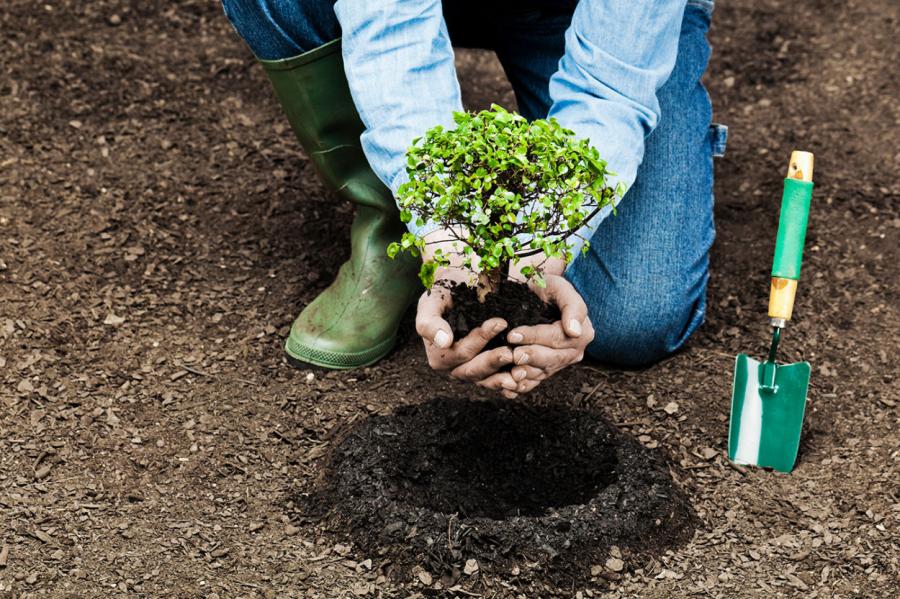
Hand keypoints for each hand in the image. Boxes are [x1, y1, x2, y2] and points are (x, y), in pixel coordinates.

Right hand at [415, 229, 519, 398]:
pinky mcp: (486, 372)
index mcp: (439, 355)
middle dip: (493, 361)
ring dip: (503, 378)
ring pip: (486, 380)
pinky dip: (509, 384)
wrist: (458, 289)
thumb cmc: (444, 293)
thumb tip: (444, 342)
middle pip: (473, 370)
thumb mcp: (431, 302)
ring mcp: (471, 371)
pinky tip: (524, 380)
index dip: (480, 340)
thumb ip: (430, 322)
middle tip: (512, 351)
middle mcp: (454, 367)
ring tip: (521, 370)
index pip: (460, 352)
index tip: (500, 322)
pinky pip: (497, 382)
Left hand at [507, 271, 593, 394]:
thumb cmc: (549, 288)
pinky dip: (523, 385)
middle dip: (531, 357)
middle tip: (513, 355)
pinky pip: (536, 381)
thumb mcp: (561, 288)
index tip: (514, 334)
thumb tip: (575, 330)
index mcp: (582, 333)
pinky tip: (509, 386)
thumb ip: (572, 306)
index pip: (557, 338)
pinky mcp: (547, 370)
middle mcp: (574, 351)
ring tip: (511, 372)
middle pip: (552, 359)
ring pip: (543, 372)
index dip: (535, 337)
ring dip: (527, 374)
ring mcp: (560, 363)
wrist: (538, 296)